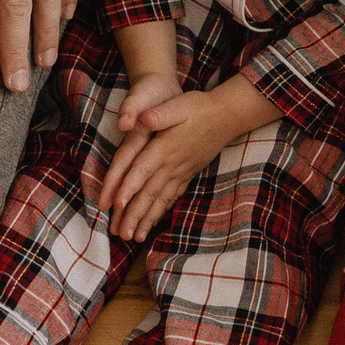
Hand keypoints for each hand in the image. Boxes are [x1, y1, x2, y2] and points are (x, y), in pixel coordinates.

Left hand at [96, 75, 278, 241]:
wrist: (227, 116)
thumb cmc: (199, 108)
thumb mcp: (178, 105)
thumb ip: (160, 114)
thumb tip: (143, 117)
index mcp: (164, 148)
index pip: (143, 169)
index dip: (130, 187)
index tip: (117, 205)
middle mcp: (172, 164)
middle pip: (149, 193)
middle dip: (134, 215)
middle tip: (122, 234)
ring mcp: (181, 172)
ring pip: (160, 200)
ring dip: (147, 220)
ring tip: (135, 239)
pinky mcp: (187, 174)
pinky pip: (172, 197)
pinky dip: (161, 212)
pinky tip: (153, 223)